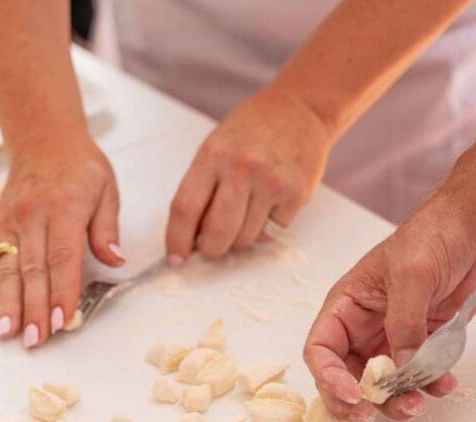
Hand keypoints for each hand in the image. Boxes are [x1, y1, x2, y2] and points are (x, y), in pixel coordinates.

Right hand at [0, 137, 123, 347]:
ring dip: (6, 303)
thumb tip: (116, 260)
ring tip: (6, 332)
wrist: (45, 140)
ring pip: (7, 269)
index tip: (64, 320)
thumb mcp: (106, 191)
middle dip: (34, 308)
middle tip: (36, 339)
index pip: (63, 259)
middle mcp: (32, 218)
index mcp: (63, 210)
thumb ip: (107, 229)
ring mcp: (10, 223)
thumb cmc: (80, 167)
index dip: (62, 292)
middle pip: (33, 270)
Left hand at [165, 87, 331, 263]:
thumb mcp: (216, 146)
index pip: (185, 209)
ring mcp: (272, 183)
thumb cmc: (253, 129)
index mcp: (213, 155)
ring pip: (246, 239)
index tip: (175, 257)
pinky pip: (274, 231)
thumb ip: (203, 187)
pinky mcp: (296, 194)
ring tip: (245, 213)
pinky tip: (269, 202)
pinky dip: (268, 227)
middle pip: (216, 233)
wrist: (300, 109)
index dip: (176, 240)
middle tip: (211, 246)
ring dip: (241, 238)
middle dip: (210, 249)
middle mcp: (242, 169)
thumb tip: (193, 234)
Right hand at [303, 189, 475, 421]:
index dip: (329, 377)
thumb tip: (400, 364)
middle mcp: (364, 326)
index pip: (321, 349)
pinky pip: (419, 377)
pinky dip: (429, 387)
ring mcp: (394, 337)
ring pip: (383, 385)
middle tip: (373, 414)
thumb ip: (404, 320)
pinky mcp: (423, 343)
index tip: (354, 395)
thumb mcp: (411, 272)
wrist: (474, 227)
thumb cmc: (432, 234)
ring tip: (419, 403)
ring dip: (396, 400)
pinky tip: (445, 383)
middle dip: (358, 400)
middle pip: (346, 376)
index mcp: (347, 305)